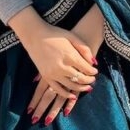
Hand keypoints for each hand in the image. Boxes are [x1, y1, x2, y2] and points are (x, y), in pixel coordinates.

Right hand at [9, 7, 97, 125]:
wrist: (34, 35)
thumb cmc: (55, 34)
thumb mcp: (72, 36)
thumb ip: (84, 49)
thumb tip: (94, 62)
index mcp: (69, 55)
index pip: (86, 69)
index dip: (93, 72)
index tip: (95, 71)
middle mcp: (61, 66)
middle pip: (80, 78)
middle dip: (89, 80)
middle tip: (93, 79)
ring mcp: (52, 73)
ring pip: (71, 86)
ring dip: (81, 88)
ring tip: (87, 87)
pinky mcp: (46, 76)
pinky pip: (58, 89)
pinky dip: (66, 94)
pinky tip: (73, 96)